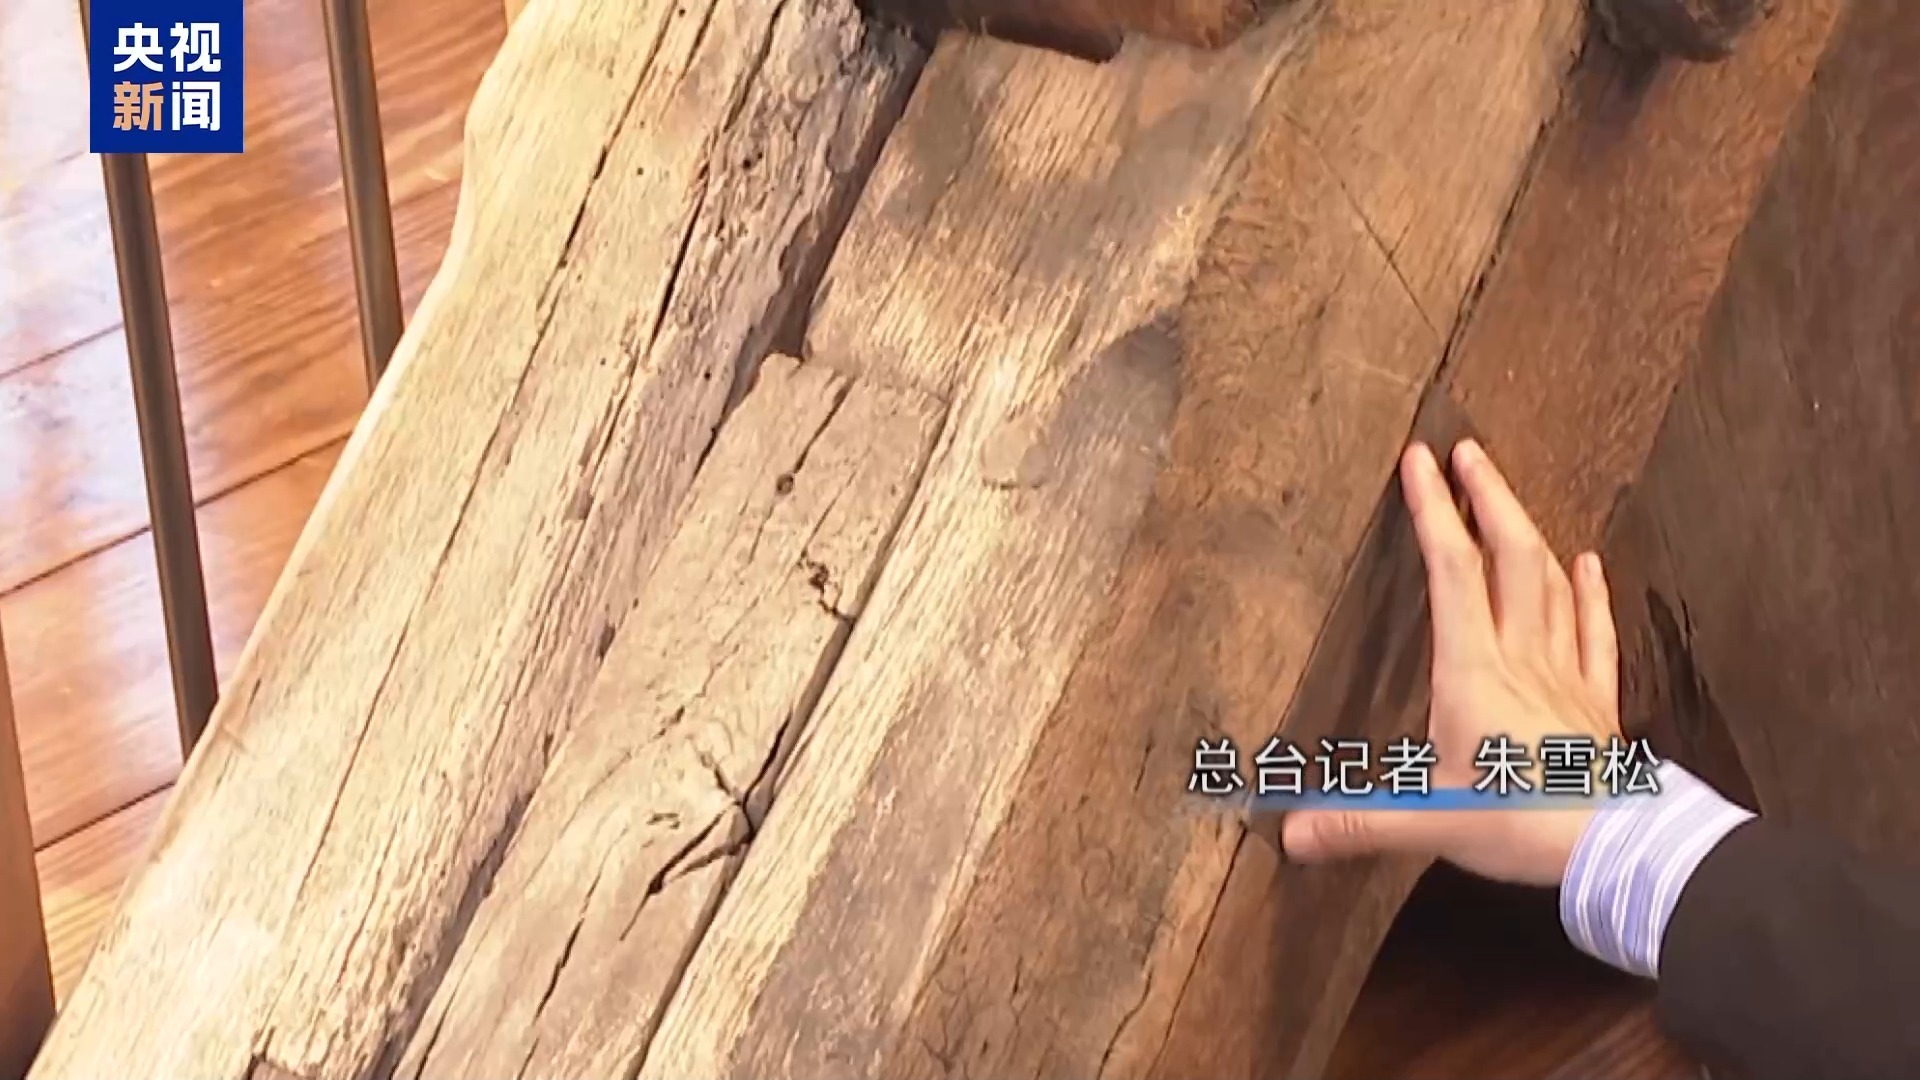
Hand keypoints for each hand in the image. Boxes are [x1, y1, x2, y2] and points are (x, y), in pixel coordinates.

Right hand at [1280, 439, 1621, 886]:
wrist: (1614, 848)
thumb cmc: (1520, 825)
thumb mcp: (1426, 823)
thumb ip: (1358, 824)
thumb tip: (1289, 834)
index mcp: (1472, 672)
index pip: (1451, 571)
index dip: (1434, 511)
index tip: (1420, 461)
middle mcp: (1520, 657)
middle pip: (1509, 556)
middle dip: (1487, 498)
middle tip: (1468, 452)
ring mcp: (1564, 675)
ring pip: (1550, 582)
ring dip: (1529, 530)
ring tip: (1509, 495)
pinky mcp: (1596, 702)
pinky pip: (1594, 632)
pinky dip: (1591, 592)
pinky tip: (1588, 562)